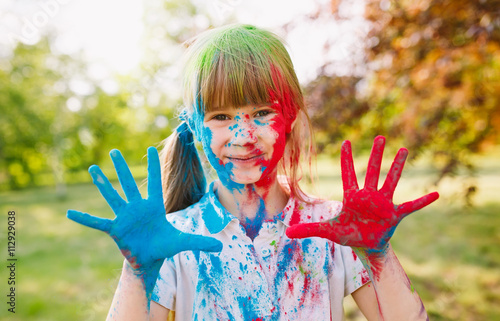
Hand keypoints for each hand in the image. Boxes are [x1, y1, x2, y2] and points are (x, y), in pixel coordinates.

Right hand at [67, 147, 221, 294]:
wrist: (149, 259)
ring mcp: (124, 217)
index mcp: (153, 206)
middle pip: (128, 183)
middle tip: (113, 151)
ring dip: (102, 183)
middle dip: (121, 168)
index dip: (153, 166)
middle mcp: (137, 207)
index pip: (155, 182)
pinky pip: (97, 223)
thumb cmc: (164, 246)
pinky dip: (84, 219)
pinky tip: (69, 213)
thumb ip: (201, 242)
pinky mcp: (115, 229)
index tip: (151, 148)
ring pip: (112, 196)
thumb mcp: (183, 242)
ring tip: (92, 168)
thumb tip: (223, 245)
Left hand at [286, 136, 438, 252]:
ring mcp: (383, 203)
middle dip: (376, 155)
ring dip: (397, 166)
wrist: (365, 246)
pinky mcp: (394, 214)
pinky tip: (436, 194)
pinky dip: (423, 201)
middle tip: (380, 137)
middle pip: (372, 171)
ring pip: (391, 181)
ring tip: (404, 149)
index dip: (347, 159)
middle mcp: (369, 195)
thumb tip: (286, 233)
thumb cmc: (348, 235)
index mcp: (352, 197)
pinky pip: (411, 206)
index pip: (348, 174)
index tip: (346, 142)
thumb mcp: (328, 231)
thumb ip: (309, 229)